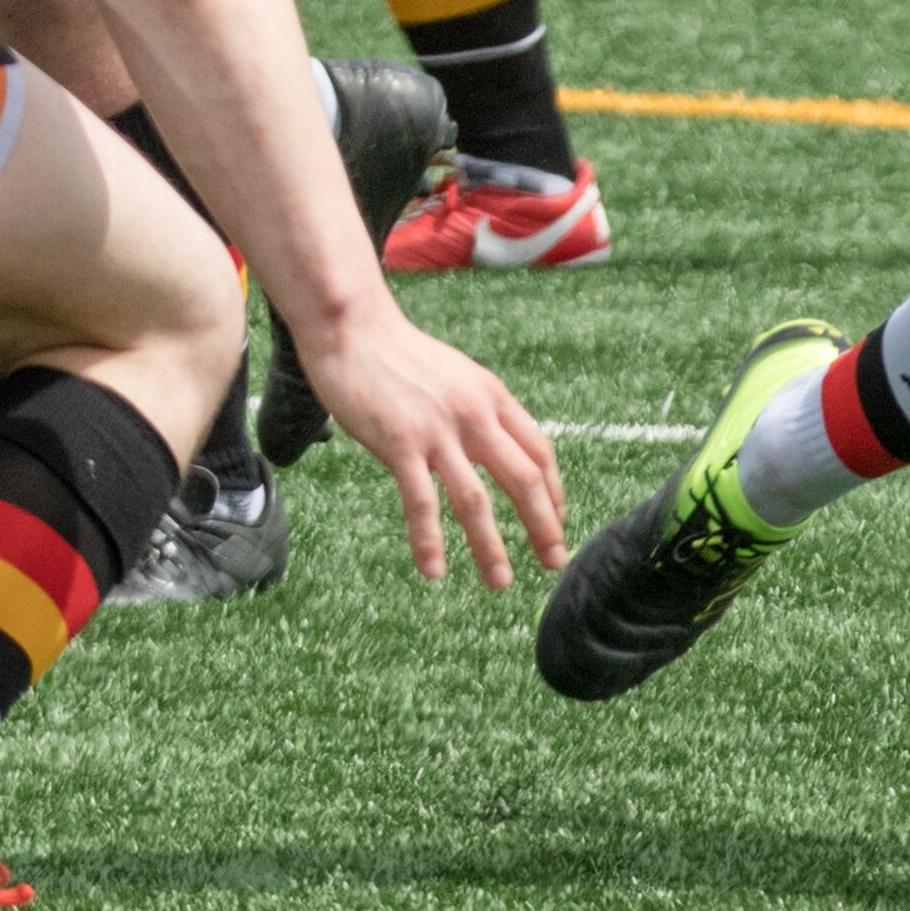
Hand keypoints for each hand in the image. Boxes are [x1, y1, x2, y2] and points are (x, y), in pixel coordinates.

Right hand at [284, 306, 566, 585]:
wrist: (352, 328)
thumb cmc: (398, 354)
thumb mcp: (455, 377)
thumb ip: (477, 409)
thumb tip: (497, 445)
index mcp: (492, 397)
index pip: (540, 451)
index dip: (553, 492)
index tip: (557, 523)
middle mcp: (474, 414)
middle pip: (524, 479)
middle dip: (543, 526)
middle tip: (554, 562)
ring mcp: (438, 430)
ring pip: (476, 499)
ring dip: (491, 547)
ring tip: (500, 582)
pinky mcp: (400, 443)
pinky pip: (420, 501)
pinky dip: (429, 540)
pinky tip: (433, 571)